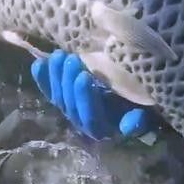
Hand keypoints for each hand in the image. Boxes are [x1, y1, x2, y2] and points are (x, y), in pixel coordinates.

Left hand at [31, 50, 157, 140]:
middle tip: (71, 60)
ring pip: (57, 96)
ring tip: (58, 56)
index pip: (90, 116)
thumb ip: (139, 120)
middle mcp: (82, 121)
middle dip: (69, 82)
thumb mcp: (145, 113)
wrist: (129, 97)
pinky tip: (38, 64)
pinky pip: (48, 89)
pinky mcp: (61, 96)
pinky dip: (42, 77)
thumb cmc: (140, 104)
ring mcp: (70, 108)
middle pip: (70, 105)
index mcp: (102, 127)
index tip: (85, 75)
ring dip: (56, 76)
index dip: (85, 97)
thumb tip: (128, 126)